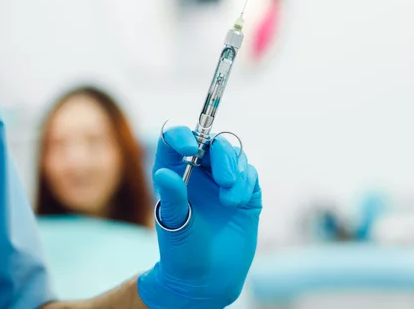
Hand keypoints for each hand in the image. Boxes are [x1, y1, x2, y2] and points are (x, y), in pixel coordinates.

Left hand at [137, 126, 261, 308]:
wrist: (208, 278)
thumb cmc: (181, 252)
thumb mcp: (174, 225)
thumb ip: (172, 198)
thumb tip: (164, 174)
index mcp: (174, 172)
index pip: (175, 138)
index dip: (182, 135)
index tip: (190, 150)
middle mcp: (198, 170)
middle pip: (212, 141)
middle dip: (222, 156)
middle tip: (225, 181)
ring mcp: (222, 180)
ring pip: (234, 154)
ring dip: (236, 173)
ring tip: (230, 202)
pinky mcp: (244, 191)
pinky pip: (249, 173)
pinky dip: (246, 182)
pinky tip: (237, 203)